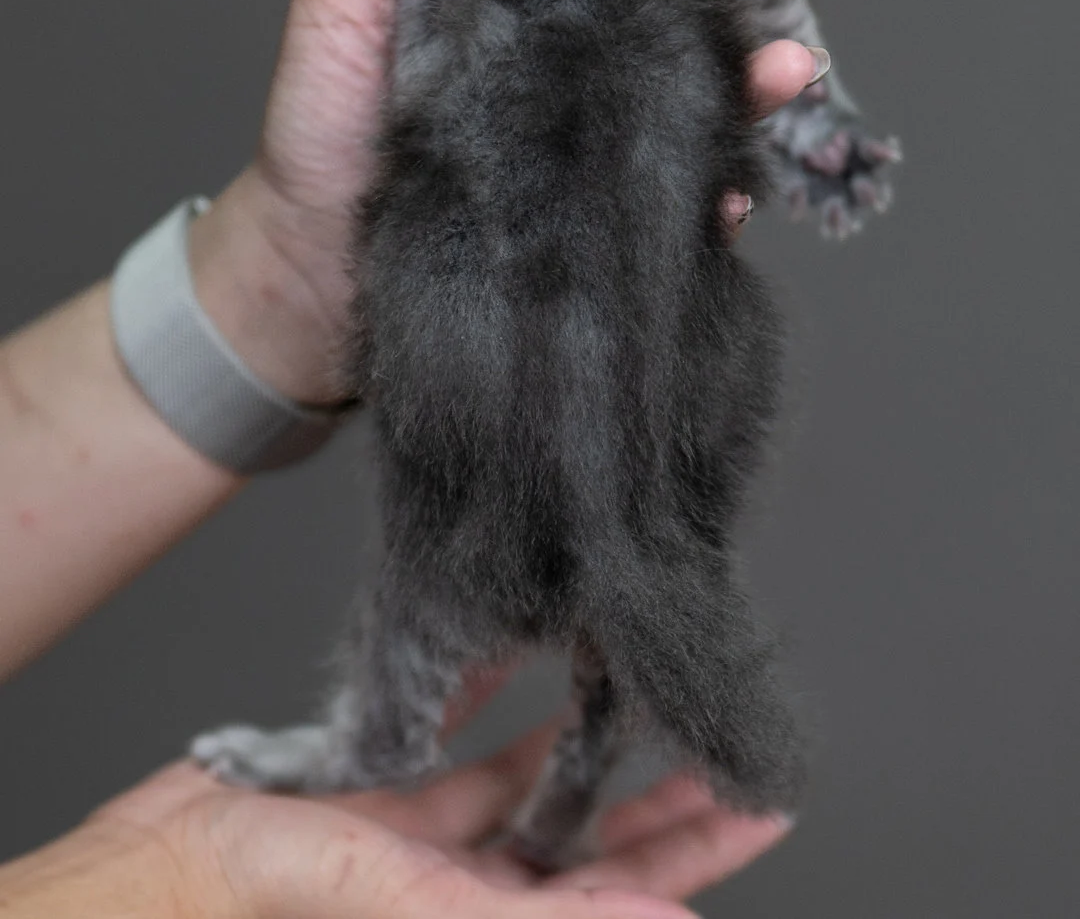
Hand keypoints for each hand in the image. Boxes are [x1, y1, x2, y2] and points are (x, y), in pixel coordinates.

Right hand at [0, 675, 789, 918]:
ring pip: (544, 801)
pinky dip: (511, 723)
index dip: (688, 863)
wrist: (162, 867)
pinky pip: (470, 759)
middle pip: (595, 856)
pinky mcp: (391, 798)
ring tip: (661, 720)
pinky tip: (548, 689)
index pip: (611, 901)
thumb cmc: (264, 903)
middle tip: (737, 771)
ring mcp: (432, 843)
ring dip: (603, 763)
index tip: (756, 812)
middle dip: (670, 819)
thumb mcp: (407, 907)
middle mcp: (469, 890)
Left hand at [189, 0, 839, 403]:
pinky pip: (675, 183)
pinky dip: (717, 187)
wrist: (312, 259)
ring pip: (697, 72)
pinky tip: (736, 189)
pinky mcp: (595, 192)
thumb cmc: (317, 129)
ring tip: (789, 61)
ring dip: (759, 62)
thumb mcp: (336, 7)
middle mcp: (566, 29)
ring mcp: (588, 111)